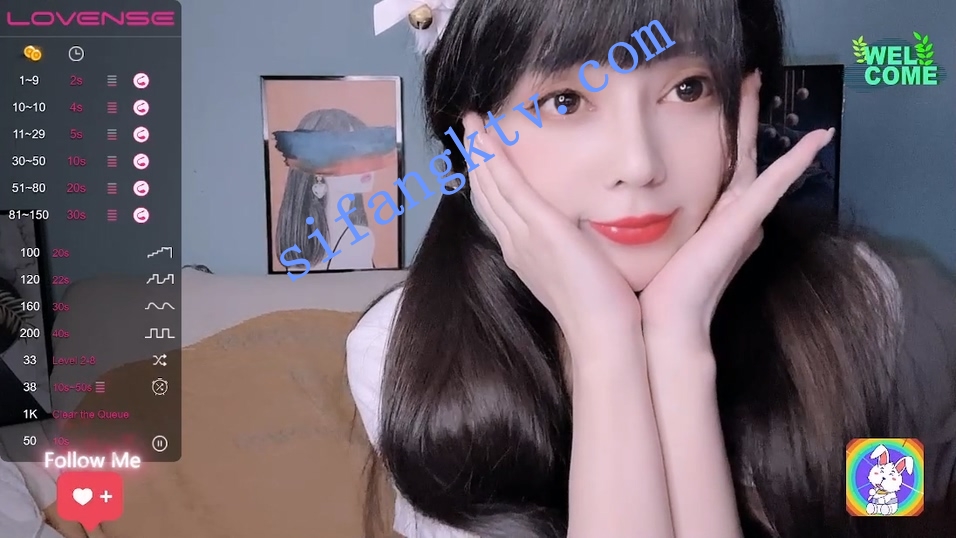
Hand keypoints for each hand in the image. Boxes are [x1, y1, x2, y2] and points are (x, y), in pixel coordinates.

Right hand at [462, 114, 640, 332]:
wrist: (602, 332)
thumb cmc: (602, 308)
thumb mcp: (581, 272)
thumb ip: (575, 249)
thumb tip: (583, 233)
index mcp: (523, 253)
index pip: (498, 207)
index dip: (487, 177)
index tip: (483, 152)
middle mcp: (515, 243)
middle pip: (485, 192)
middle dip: (475, 157)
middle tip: (468, 126)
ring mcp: (522, 236)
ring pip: (489, 184)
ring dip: (478, 150)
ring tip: (471, 122)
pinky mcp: (539, 228)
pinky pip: (507, 184)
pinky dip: (493, 156)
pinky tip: (485, 134)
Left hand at [640, 73, 834, 344]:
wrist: (663, 320)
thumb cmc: (653, 289)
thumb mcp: (650, 245)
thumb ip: (649, 227)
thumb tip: (631, 210)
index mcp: (711, 220)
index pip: (718, 168)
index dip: (720, 135)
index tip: (714, 105)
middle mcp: (731, 216)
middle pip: (740, 154)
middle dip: (742, 117)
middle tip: (746, 78)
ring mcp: (742, 218)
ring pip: (755, 157)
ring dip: (756, 120)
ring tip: (760, 82)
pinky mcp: (746, 223)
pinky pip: (778, 184)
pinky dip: (798, 161)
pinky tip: (819, 137)